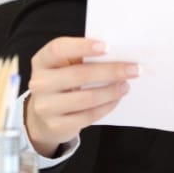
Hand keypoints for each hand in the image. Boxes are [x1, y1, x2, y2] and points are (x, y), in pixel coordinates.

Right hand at [25, 36, 140, 157]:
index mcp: (42, 60)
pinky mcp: (56, 125)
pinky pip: (88, 116)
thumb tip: (119, 54)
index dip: (83, 46)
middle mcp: (39, 83)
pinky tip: (116, 99)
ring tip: (126, 85)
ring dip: (112, 91)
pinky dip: (107, 106)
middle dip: (111, 71)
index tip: (108, 47)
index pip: (58, 49)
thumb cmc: (63, 80)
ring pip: (86, 98)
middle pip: (78, 74)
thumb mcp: (65, 64)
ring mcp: (46, 106)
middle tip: (134, 69)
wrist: (43, 115)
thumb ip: (83, 57)